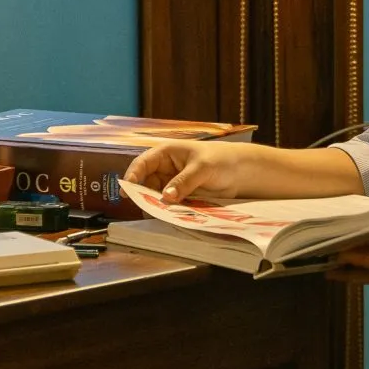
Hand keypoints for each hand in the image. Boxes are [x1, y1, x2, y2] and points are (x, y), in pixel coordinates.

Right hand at [127, 141, 275, 200]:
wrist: (241, 171)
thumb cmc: (221, 160)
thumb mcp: (201, 168)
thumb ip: (183, 182)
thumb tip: (166, 196)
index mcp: (166, 153)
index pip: (143, 163)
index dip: (132, 176)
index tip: (127, 191)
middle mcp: (165, 168)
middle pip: (145, 182)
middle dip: (143, 194)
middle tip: (143, 206)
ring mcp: (172, 183)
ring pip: (156, 195)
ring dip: (155, 204)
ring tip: (157, 213)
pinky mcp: (181, 196)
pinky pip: (169, 204)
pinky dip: (167, 210)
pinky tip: (168, 215)